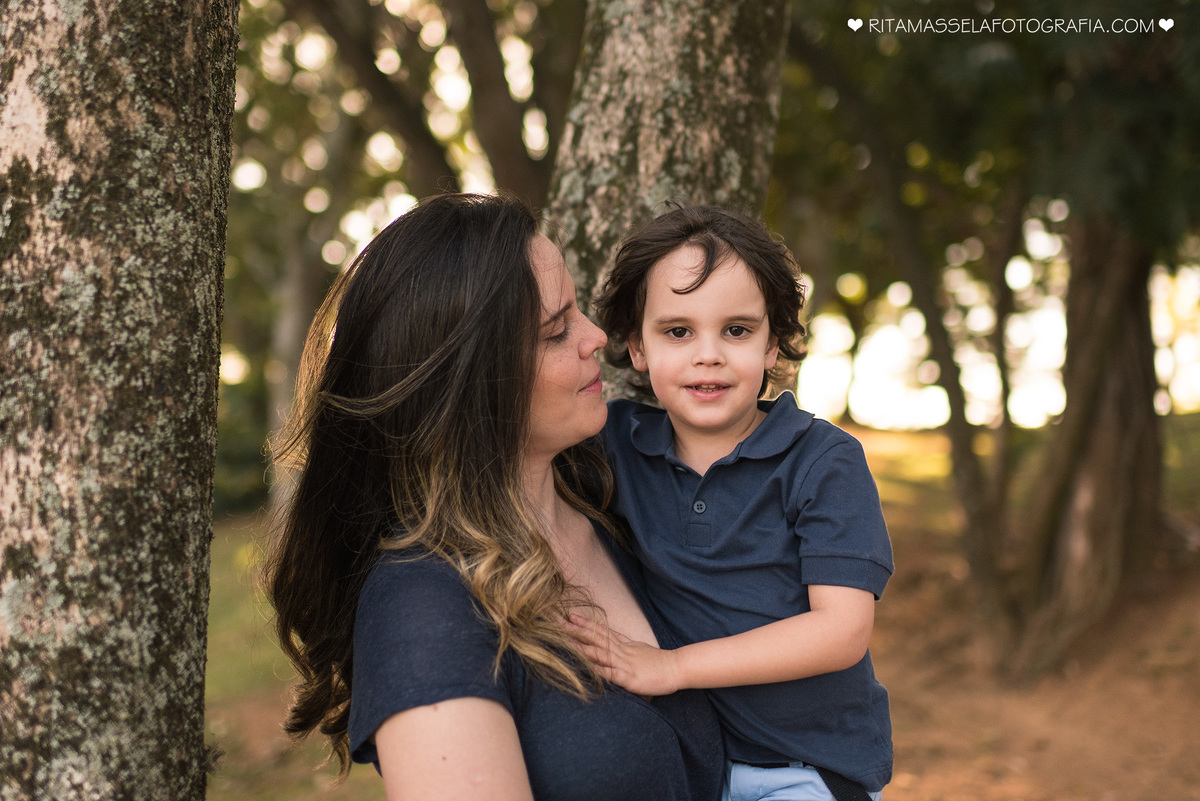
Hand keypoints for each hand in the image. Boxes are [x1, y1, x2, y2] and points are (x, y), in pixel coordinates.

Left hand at [566, 613, 682, 696]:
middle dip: (577, 631)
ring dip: (582, 648)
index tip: (570, 616)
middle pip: (596, 638)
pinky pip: (611, 674)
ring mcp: (624, 664)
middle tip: (559, 623)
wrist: (676, 668)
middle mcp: (621, 651)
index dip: (585, 624)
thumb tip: (608, 635)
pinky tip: (586, 668)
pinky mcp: (629, 678)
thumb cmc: (657, 661)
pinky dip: (598, 671)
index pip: (601, 631)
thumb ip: (622, 643)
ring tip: (566, 643)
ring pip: (600, 653)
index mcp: (623, 644)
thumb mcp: (637, 647)